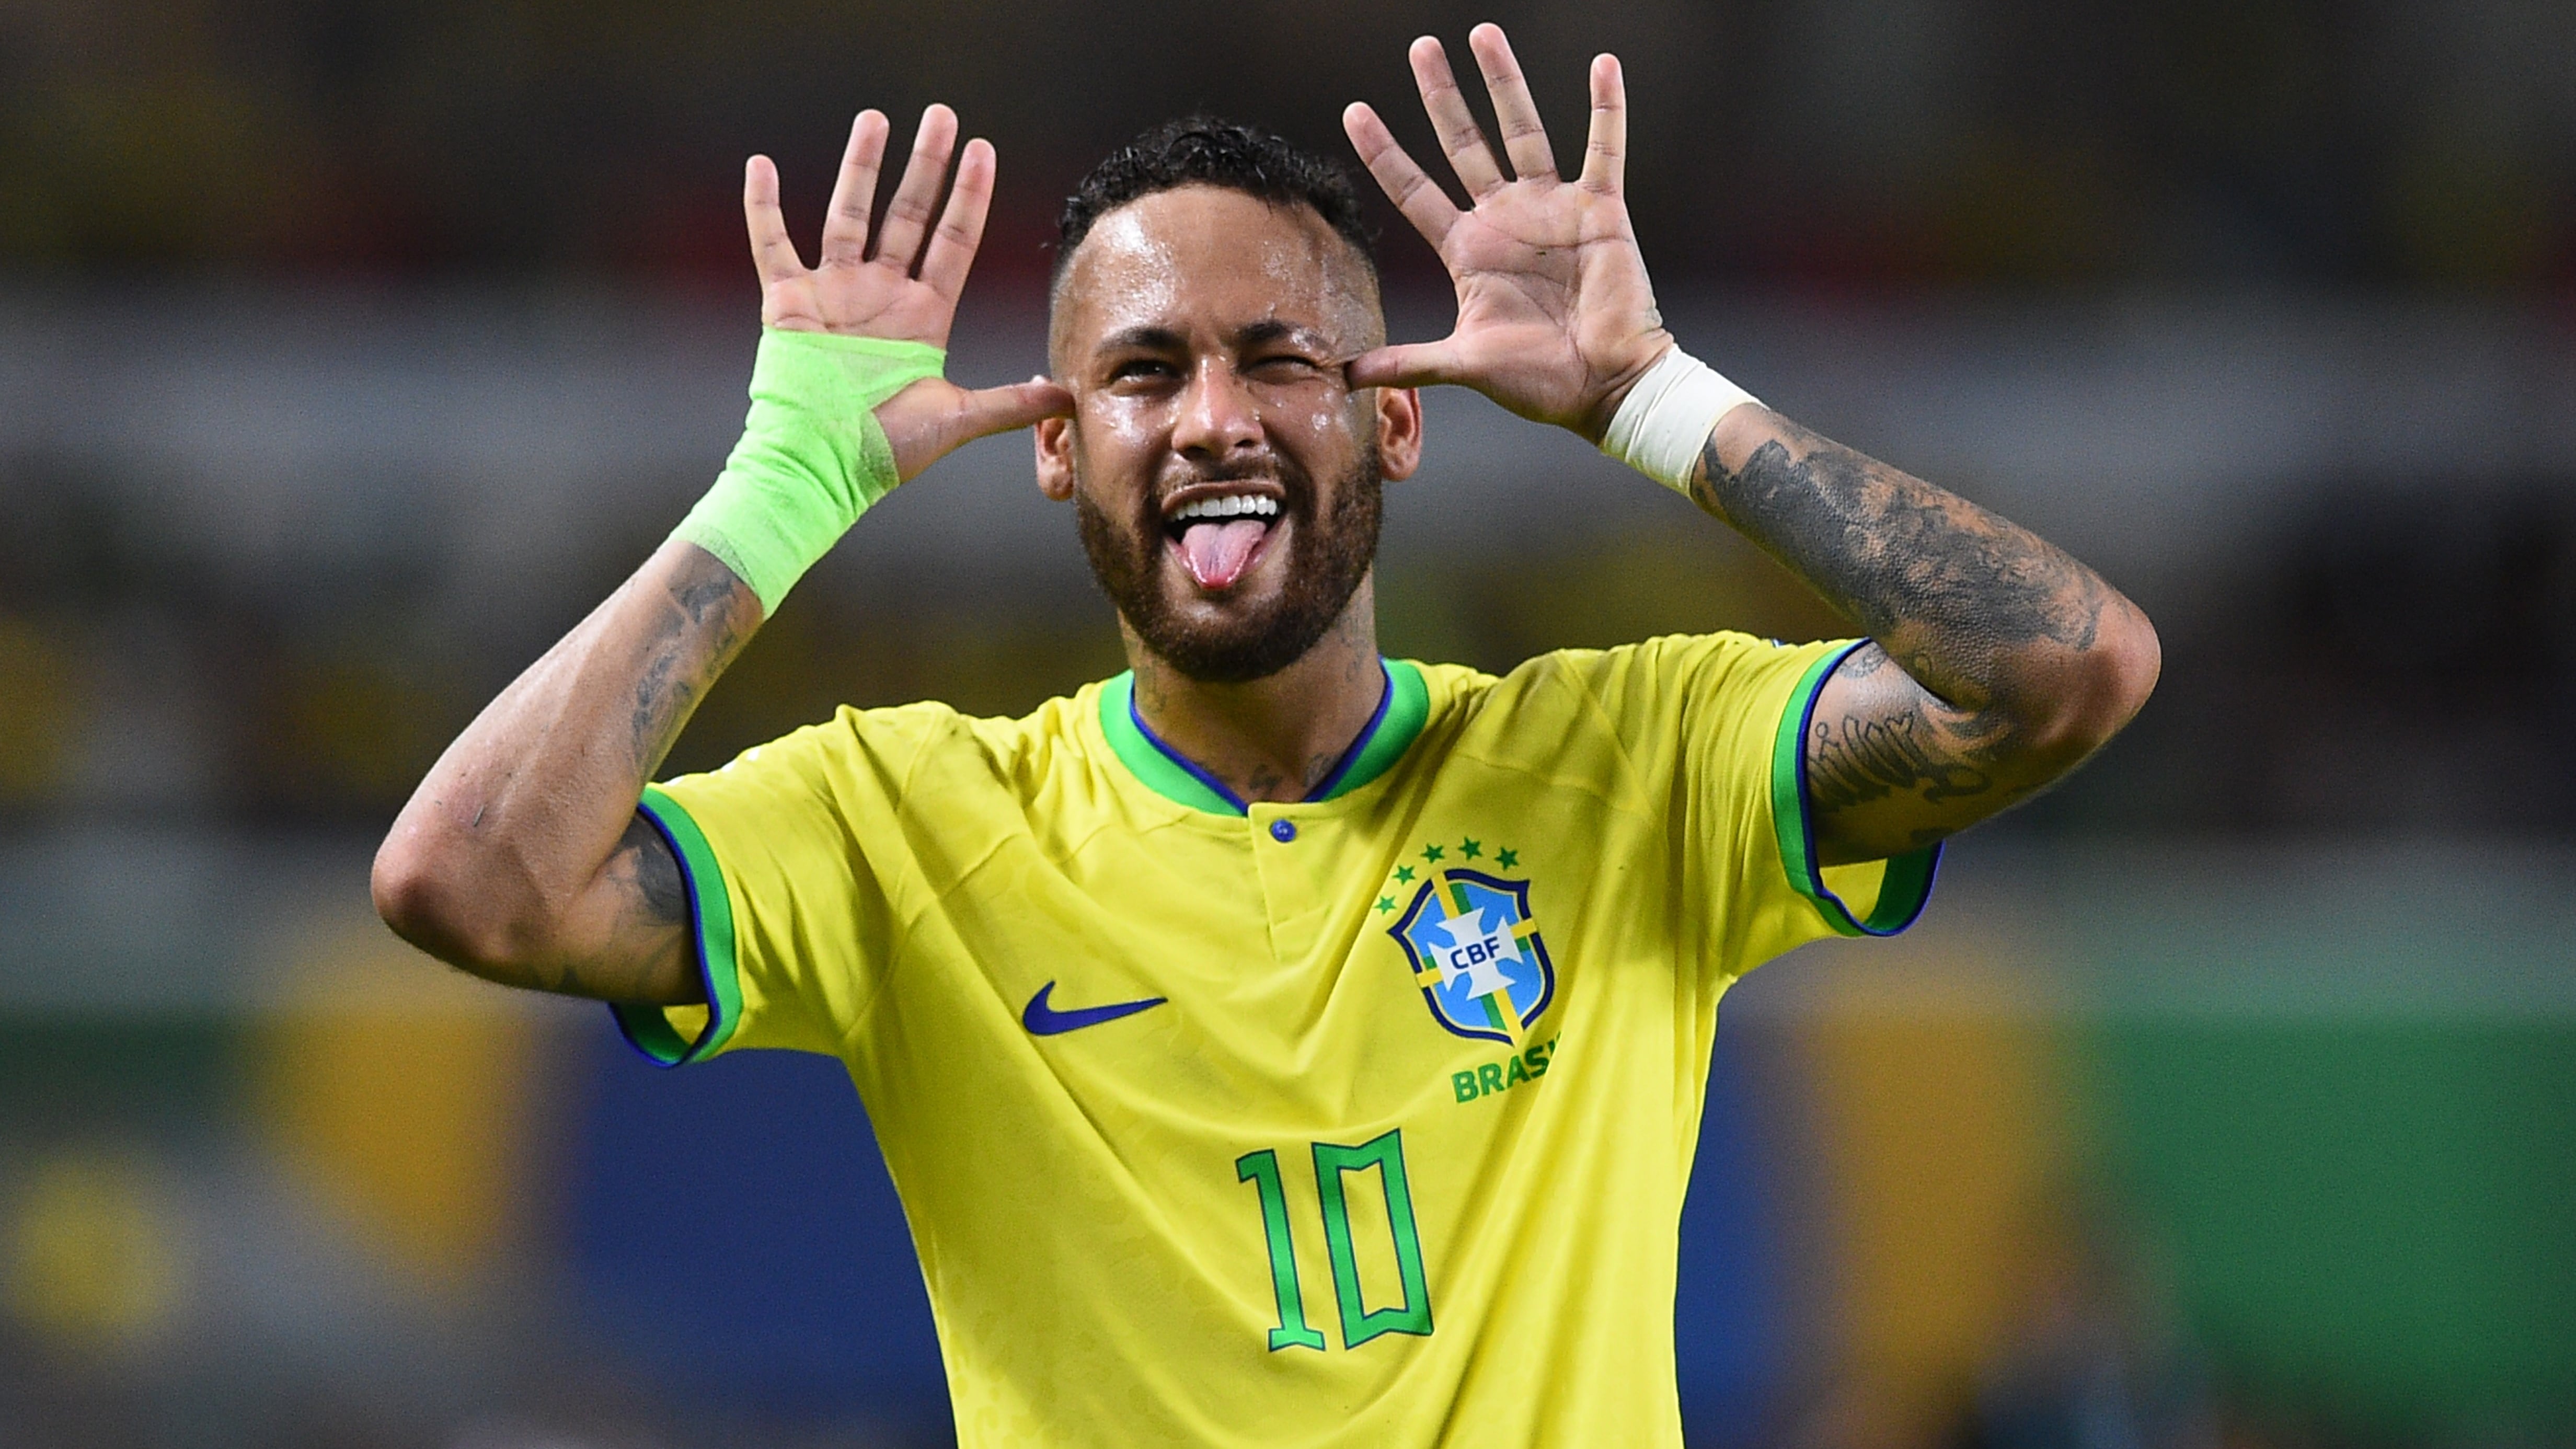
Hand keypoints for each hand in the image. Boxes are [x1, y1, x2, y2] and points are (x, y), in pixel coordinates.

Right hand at [744, 106, 1069, 480]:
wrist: (822, 467)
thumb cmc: (887, 449)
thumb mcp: (960, 419)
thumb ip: (1013, 404)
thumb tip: (1071, 398)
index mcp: (923, 315)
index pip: (954, 240)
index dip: (970, 196)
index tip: (984, 151)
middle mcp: (881, 295)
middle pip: (909, 214)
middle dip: (926, 165)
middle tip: (942, 115)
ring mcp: (835, 293)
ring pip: (849, 214)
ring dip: (861, 167)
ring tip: (875, 119)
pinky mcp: (790, 303)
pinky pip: (772, 244)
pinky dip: (763, 207)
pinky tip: (760, 164)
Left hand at [1342, 26, 1670, 441]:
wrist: (1605, 387)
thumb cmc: (1539, 380)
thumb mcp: (1463, 365)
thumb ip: (1407, 362)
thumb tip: (1344, 376)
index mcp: (1468, 251)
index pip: (1414, 191)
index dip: (1384, 152)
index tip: (1353, 110)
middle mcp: (1506, 219)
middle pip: (1463, 143)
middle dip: (1441, 96)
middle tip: (1420, 47)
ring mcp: (1553, 209)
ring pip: (1524, 130)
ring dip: (1505, 82)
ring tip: (1483, 33)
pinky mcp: (1600, 210)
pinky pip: (1603, 148)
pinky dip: (1605, 108)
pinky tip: (1603, 65)